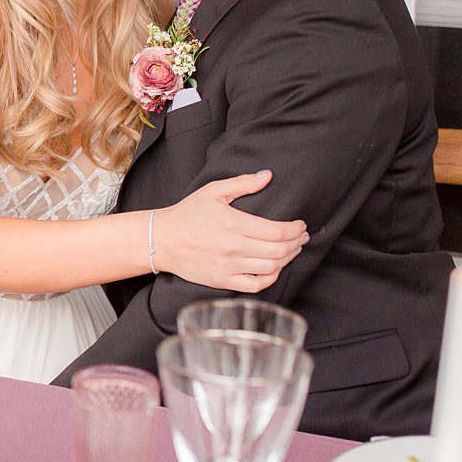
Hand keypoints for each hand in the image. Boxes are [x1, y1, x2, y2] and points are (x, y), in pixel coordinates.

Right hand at [153, 171, 307, 292]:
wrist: (161, 239)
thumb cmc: (187, 214)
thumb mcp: (212, 191)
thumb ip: (243, 183)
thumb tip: (268, 176)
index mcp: (233, 223)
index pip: (278, 231)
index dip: (295, 229)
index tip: (300, 225)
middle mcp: (232, 247)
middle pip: (279, 250)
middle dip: (296, 243)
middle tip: (300, 238)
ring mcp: (228, 266)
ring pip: (271, 268)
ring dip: (287, 259)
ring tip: (290, 251)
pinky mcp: (222, 280)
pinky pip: (255, 285)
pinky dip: (270, 278)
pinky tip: (273, 269)